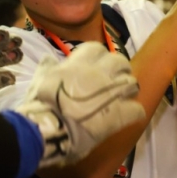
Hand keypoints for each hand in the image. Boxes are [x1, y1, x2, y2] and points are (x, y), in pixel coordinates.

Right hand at [16, 42, 144, 165]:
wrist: (46, 128)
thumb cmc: (40, 104)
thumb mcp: (40, 80)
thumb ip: (46, 68)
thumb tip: (48, 59)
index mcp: (79, 64)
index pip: (97, 49)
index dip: (101, 57)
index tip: (99, 66)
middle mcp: (98, 73)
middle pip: (120, 62)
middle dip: (120, 70)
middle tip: (116, 80)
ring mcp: (111, 93)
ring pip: (132, 83)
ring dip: (129, 90)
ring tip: (124, 97)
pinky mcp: (119, 114)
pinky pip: (137, 109)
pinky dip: (134, 113)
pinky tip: (128, 117)